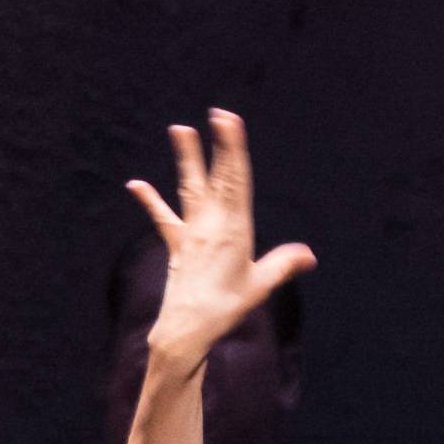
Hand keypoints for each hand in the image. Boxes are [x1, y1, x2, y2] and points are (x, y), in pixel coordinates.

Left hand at [127, 108, 316, 374]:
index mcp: (234, 228)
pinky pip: (163, 217)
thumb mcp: (260, 285)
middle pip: (216, 177)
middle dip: (218, 145)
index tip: (229, 122)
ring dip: (186, 158)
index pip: (236, 180)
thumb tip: (309, 256)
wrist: (187, 328)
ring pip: (189, 187)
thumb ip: (283, 265)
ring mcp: (191, 232)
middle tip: (217, 114)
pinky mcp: (176, 245)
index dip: (232, 148)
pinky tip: (135, 184)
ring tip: (179, 128)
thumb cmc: (225, 307)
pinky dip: (150, 200)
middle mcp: (211, 224)